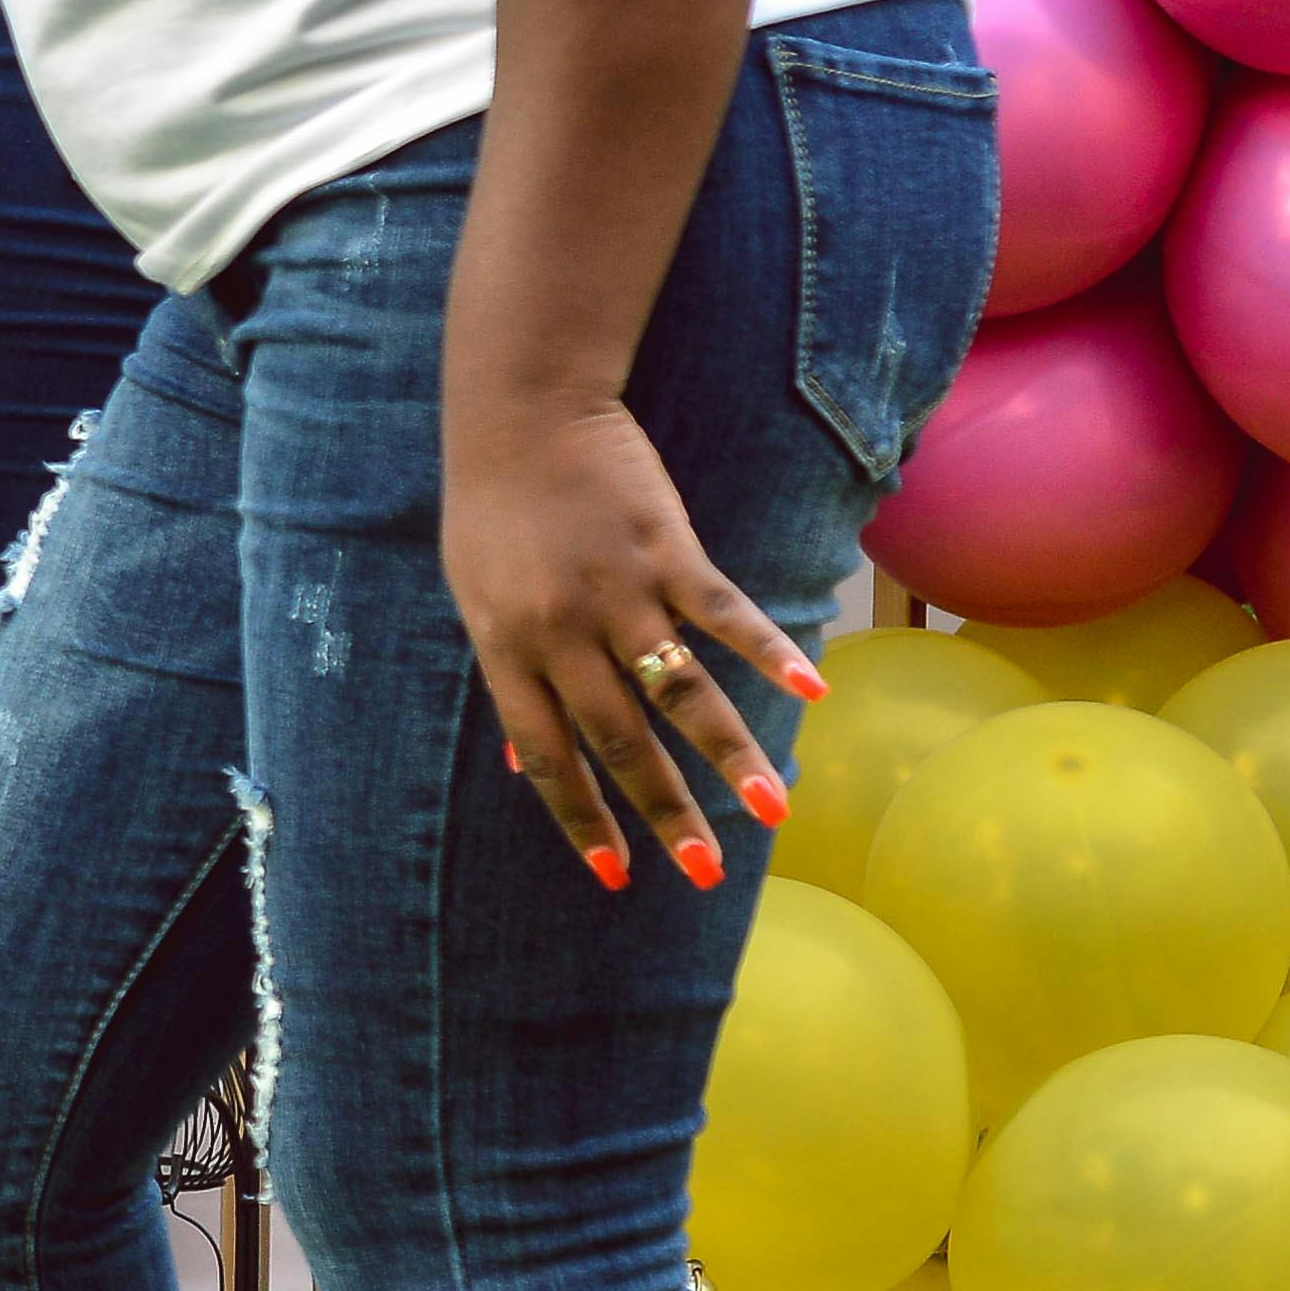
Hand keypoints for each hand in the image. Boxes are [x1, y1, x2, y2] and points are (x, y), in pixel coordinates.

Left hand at [443, 394, 812, 893]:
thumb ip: (511, 678)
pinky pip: (723, 613)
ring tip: (774, 809)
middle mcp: (562, 633)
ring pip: (680, 691)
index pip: (546, 756)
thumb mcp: (478, 600)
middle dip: (666, 814)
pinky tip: (811, 691)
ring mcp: (618, 592)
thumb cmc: (494, 511)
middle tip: (706, 875)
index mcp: (507, 650)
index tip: (617, 877)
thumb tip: (520, 764)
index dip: (581, 819)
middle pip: (621, 741)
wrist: (522, 413)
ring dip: (731, 756)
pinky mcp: (666, 551)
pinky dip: (769, 652)